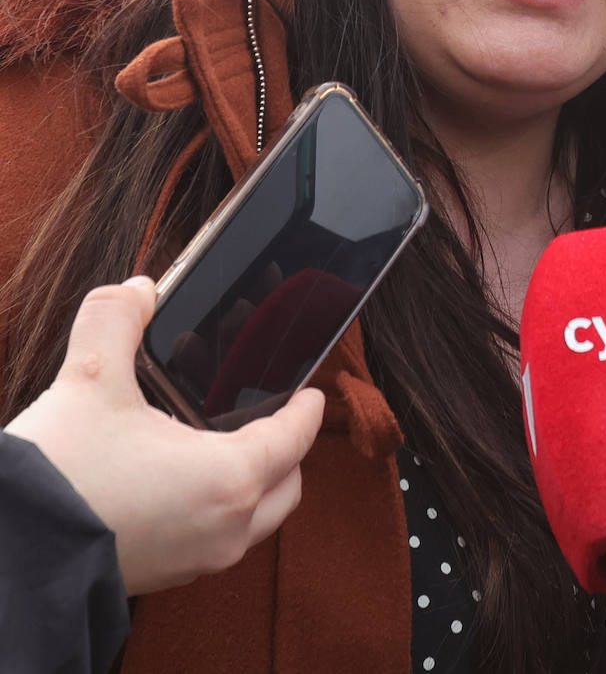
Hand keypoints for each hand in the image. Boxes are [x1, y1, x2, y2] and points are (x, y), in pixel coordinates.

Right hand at [6, 277, 324, 594]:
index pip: (294, 439)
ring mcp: (196, 561)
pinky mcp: (165, 575)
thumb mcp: (91, 378)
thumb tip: (139, 290)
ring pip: (254, 518)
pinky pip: (216, 538)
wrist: (8, 558)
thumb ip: (118, 318)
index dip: (307, 409)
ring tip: (222, 437)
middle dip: (286, 448)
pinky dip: (217, 506)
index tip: (313, 392)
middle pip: (286, 485)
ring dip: (252, 479)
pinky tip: (182, 474)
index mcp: (227, 479)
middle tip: (271, 412)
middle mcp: (224, 529)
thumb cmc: (59, 477)